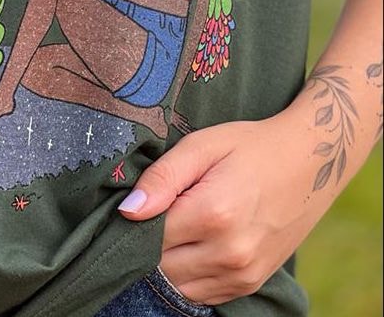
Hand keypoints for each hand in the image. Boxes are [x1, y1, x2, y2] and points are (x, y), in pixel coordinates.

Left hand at [117, 108, 333, 305]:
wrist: (310, 162)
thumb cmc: (251, 146)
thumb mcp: (203, 145)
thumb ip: (162, 177)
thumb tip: (128, 211)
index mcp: (214, 213)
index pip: (150, 233)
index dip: (140, 216)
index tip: (146, 199)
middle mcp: (230, 253)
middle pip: (159, 263)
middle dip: (150, 239)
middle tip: (164, 208)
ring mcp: (243, 274)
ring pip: (177, 284)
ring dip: (168, 259)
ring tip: (181, 223)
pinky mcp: (250, 284)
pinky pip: (200, 294)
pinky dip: (188, 274)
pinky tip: (196, 243)